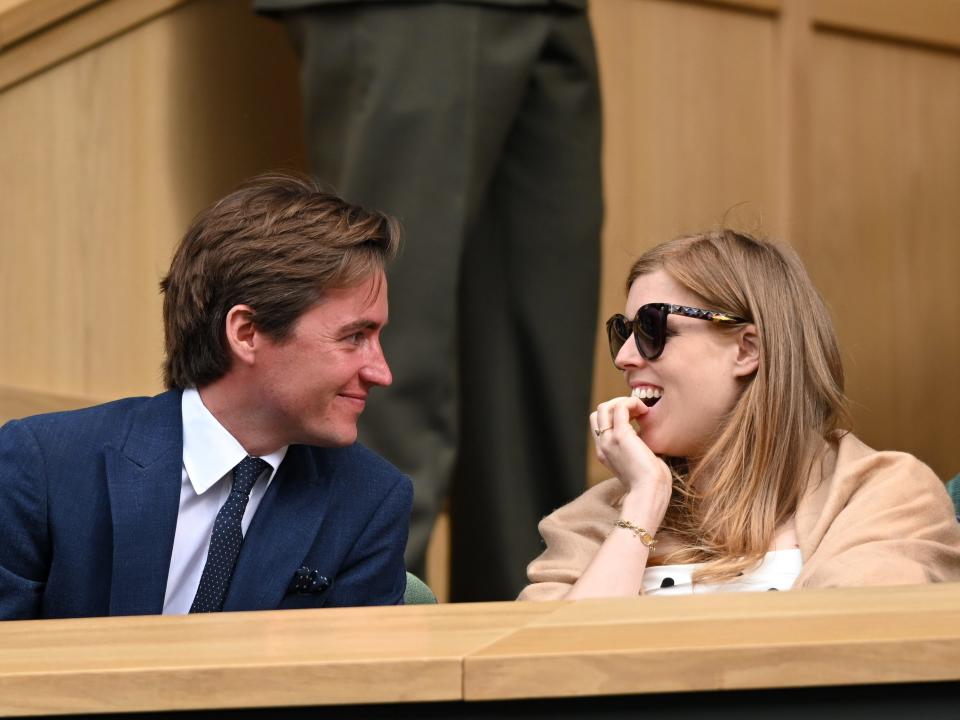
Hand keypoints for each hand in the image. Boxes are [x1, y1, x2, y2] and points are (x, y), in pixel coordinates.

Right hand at [590, 397, 671, 523]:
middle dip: (618, 405)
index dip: (616, 416)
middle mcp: (603, 445)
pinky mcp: (621, 436)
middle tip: (638, 412)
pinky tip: (645, 410)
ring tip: (641, 410)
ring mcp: (609, 440)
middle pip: (599, 412)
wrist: (649, 493)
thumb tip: (648, 442)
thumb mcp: (640, 464)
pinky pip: (620, 407)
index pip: (601, 424)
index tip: (636, 418)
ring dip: (624, 402)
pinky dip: (632, 402)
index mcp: (605, 453)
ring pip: (605, 407)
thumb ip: (638, 451)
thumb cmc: (652, 484)